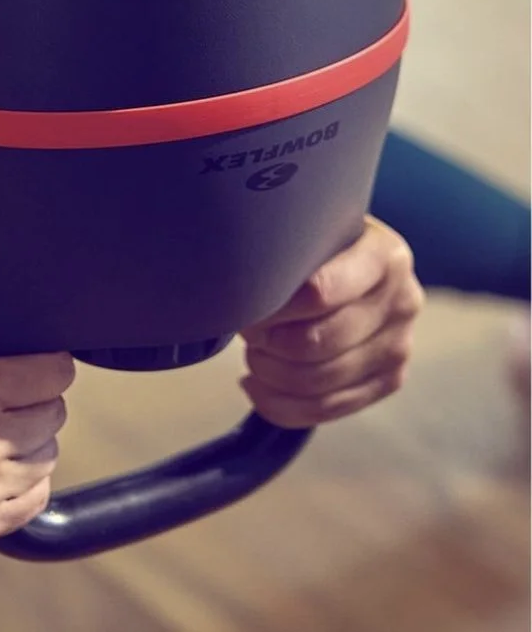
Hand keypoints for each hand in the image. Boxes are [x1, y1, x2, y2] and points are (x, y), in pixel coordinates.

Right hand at [0, 334, 73, 547]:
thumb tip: (21, 326)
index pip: (56, 373)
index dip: (49, 365)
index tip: (40, 366)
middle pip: (53, 414)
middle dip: (36, 403)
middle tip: (10, 400)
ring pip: (47, 457)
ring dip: (30, 443)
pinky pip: (34, 500)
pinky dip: (24, 483)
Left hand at [238, 216, 424, 427]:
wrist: (352, 258)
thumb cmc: (317, 242)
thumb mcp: (308, 229)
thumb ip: (285, 248)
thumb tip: (236, 282)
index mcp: (384, 256)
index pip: (317, 294)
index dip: (271, 307)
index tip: (243, 303)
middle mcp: (402, 301)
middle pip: (315, 342)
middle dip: (266, 341)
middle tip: (244, 328)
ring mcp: (399, 345)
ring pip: (318, 381)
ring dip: (269, 372)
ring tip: (252, 351)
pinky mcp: (389, 380)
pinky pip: (326, 408)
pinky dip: (278, 403)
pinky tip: (255, 384)